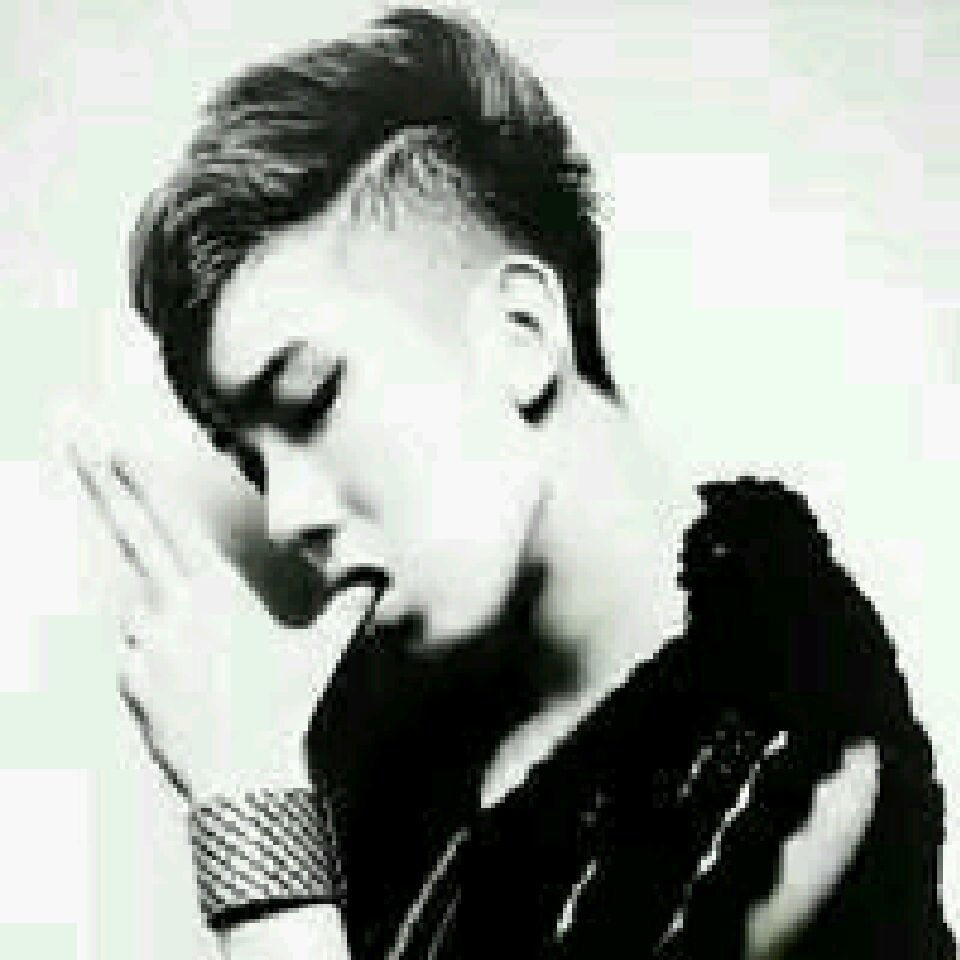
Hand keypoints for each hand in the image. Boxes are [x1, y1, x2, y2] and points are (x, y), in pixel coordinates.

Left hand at [70, 444, 367, 801]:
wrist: (241, 777)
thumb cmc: (282, 710)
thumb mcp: (318, 655)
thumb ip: (346, 611)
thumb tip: (377, 580)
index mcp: (214, 593)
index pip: (171, 524)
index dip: (142, 481)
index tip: (114, 446)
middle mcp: (170, 609)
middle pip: (129, 532)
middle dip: (100, 482)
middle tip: (74, 436)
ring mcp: (143, 644)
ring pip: (146, 607)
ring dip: (168, 616)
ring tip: (211, 664)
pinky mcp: (129, 677)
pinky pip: (141, 652)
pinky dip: (162, 657)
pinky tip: (195, 688)